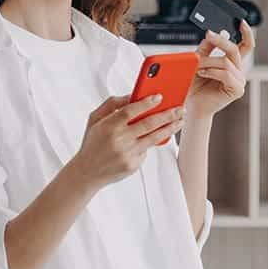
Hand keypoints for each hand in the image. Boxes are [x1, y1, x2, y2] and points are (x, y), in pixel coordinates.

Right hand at [69, 94, 186, 190]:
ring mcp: (127, 154)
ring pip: (154, 138)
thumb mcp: (95, 119)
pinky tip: (150, 139)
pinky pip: (146, 150)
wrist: (87, 172)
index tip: (159, 97)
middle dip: (168, 115)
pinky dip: (149, 144)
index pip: (131, 110)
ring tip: (179, 121)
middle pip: (149, 124)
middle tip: (180, 109)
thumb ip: (112, 104)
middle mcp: (119, 140)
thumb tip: (132, 96)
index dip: (147, 103)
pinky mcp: (133, 165)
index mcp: (108, 126)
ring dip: (170, 128)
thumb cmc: (92, 143)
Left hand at [185, 19, 254, 117]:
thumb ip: (206, 48)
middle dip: (221, 41)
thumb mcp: (198, 62)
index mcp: (232, 62)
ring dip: (208, 62)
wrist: (193, 105)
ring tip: (197, 66)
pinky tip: (203, 73)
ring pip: (226, 62)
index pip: (245, 45)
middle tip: (209, 34)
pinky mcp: (237, 90)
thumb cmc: (196, 86)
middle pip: (235, 49)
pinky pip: (226, 74)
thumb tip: (212, 34)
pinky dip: (212, 71)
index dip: (246, 33)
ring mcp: (239, 80)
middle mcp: (238, 70)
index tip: (241, 21)